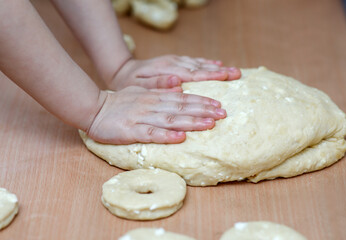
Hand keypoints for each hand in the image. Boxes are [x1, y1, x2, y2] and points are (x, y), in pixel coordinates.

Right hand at [86, 87, 226, 143]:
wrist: (94, 108)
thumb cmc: (119, 103)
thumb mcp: (141, 92)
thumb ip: (160, 90)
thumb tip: (179, 88)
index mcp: (155, 96)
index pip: (183, 98)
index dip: (202, 101)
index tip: (219, 105)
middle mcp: (152, 105)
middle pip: (181, 107)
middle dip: (204, 110)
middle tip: (223, 114)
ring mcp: (142, 117)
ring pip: (170, 119)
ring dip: (191, 122)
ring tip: (209, 124)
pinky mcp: (131, 130)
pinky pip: (151, 133)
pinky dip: (166, 135)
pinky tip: (180, 138)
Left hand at [107, 55, 240, 89]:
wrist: (122, 70)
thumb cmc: (129, 82)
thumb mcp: (137, 86)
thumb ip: (157, 84)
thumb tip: (177, 81)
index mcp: (167, 71)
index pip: (193, 75)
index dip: (210, 77)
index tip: (226, 77)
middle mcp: (173, 64)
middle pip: (200, 68)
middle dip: (220, 72)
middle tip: (238, 74)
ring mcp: (175, 61)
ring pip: (199, 64)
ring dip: (216, 68)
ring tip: (233, 71)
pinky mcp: (174, 61)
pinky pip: (194, 61)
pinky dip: (206, 63)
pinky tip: (217, 64)